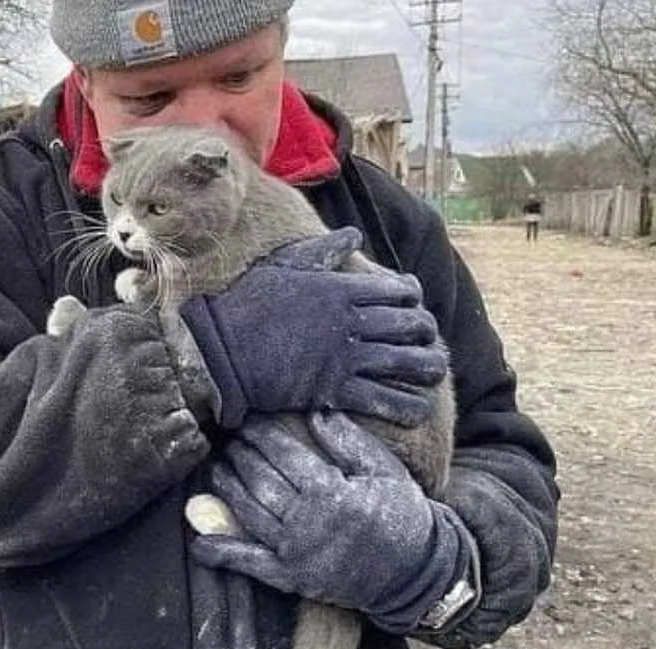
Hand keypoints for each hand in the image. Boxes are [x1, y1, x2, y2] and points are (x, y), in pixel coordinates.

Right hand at [179, 227, 446, 428]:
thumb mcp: (283, 266)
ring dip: (428, 367)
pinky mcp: (334, 389)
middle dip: (426, 331)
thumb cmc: (247, 305)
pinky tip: (418, 408)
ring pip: (406, 362)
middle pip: (410, 325)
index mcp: (340, 289)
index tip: (413, 302)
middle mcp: (350, 322)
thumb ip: (322, 250)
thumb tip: (354, 233)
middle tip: (427, 338)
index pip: (398, 290)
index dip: (414, 296)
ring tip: (435, 371)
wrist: (220, 351)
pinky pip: (383, 399)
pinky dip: (407, 406)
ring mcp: (344, 357)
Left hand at [190, 412, 472, 633]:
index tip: (246, 417)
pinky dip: (222, 552)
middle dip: (240, 455)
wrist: (416, 571)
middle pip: (260, 480)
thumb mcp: (384, 470)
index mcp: (332, 492)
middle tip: (227, 437)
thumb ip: (348, 441)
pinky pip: (250, 563)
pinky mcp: (291, 577)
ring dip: (226, 488)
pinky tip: (200, 541)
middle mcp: (308, 522)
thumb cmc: (402, 513)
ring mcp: (296, 552)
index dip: (260, 434)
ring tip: (215, 467)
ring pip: (249, 512)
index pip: (283, 454)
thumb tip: (316, 410)